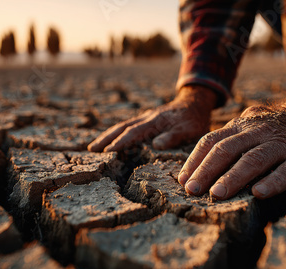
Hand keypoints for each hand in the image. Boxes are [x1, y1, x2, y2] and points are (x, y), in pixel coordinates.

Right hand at [88, 85, 218, 151]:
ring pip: (122, 126)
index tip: (108, 150)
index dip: (121, 141)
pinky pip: (127, 126)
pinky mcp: (146, 120)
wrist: (195, 102)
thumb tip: (156, 145)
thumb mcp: (190, 130)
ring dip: (107, 135)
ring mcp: (145, 118)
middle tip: (91, 149)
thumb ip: (174, 136)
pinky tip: (110, 140)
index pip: (134, 132)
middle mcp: (147, 118)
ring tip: (94, 146)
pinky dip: (116, 133)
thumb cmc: (194, 119)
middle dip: (106, 138)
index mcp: (155, 121)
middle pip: (122, 128)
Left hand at [178, 85, 285, 199]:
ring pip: (254, 159)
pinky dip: (273, 181)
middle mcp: (258, 132)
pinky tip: (259, 193)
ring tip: (217, 193)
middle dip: (206, 170)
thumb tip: (198, 169)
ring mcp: (282, 143)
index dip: (195, 161)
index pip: (211, 141)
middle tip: (193, 190)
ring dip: (233, 177)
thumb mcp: (249, 126)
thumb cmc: (276, 128)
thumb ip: (228, 142)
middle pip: (227, 149)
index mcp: (241, 125)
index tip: (183, 180)